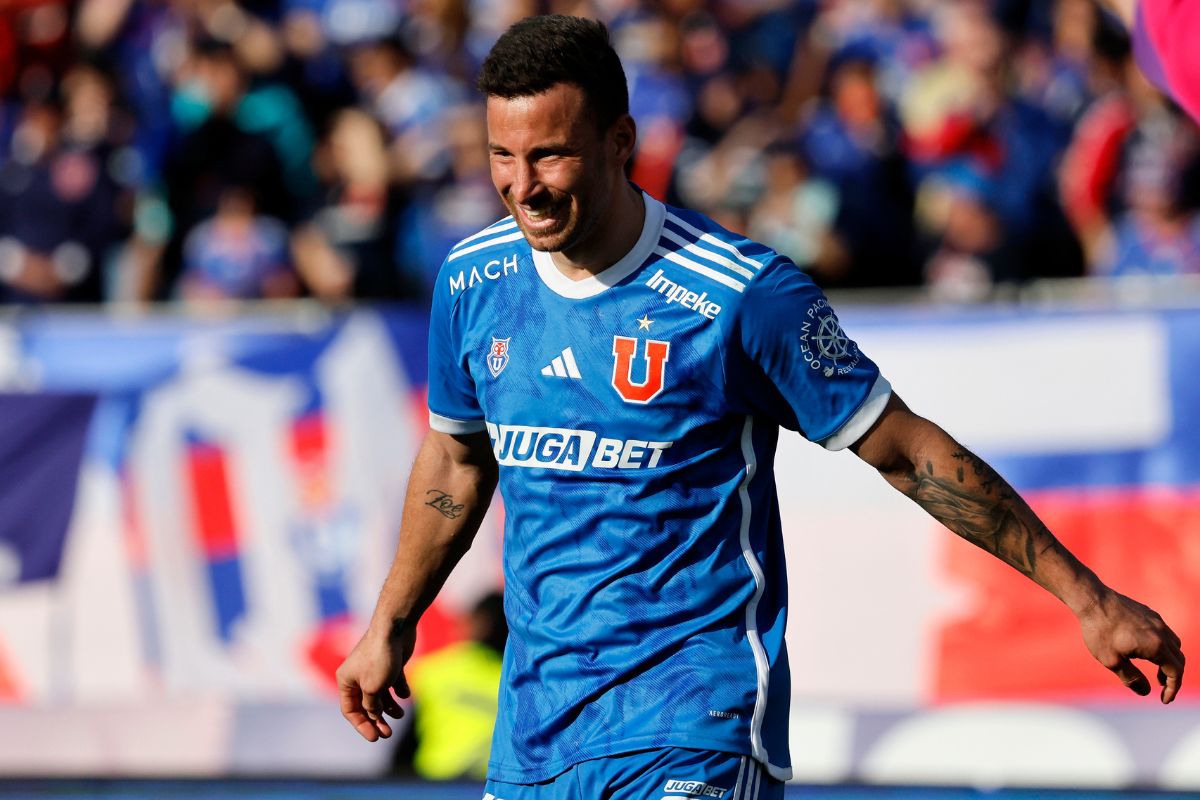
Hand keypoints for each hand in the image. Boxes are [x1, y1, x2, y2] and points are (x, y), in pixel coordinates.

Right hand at [336, 621, 416, 740]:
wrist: (396, 628)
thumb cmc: (380, 658)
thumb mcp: (373, 688)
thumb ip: (372, 706)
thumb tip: (375, 714)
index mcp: (346, 681)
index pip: (350, 710)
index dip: (362, 726)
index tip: (375, 738)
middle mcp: (358, 676)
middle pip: (366, 705)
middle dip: (376, 720)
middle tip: (388, 734)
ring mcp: (374, 670)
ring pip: (380, 696)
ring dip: (389, 708)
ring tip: (401, 714)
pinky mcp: (391, 664)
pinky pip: (393, 684)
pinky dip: (398, 692)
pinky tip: (404, 694)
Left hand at [1079, 590, 1184, 702]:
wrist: (1091, 600)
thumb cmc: (1099, 631)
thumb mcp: (1112, 661)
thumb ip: (1131, 678)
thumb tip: (1146, 692)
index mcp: (1156, 645)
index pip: (1175, 672)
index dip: (1172, 689)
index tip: (1164, 700)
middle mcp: (1161, 632)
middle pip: (1178, 659)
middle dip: (1173, 676)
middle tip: (1161, 687)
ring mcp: (1156, 620)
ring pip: (1174, 645)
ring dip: (1169, 661)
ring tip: (1156, 671)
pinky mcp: (1149, 613)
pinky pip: (1164, 633)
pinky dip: (1163, 647)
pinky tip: (1145, 650)